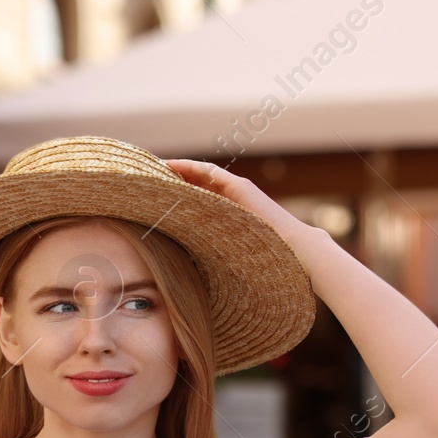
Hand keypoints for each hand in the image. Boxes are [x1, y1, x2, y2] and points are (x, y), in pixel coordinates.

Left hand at [162, 158, 321, 256]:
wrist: (292, 250)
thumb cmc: (262, 259)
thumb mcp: (224, 254)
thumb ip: (206, 253)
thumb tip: (181, 271)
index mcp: (223, 214)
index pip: (193, 199)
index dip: (172, 195)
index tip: (150, 197)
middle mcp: (228, 199)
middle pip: (193, 184)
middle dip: (170, 180)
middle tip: (145, 178)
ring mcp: (235, 190)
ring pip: (199, 175)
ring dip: (176, 170)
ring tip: (154, 168)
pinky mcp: (240, 186)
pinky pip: (210, 172)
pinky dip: (190, 168)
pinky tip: (172, 166)